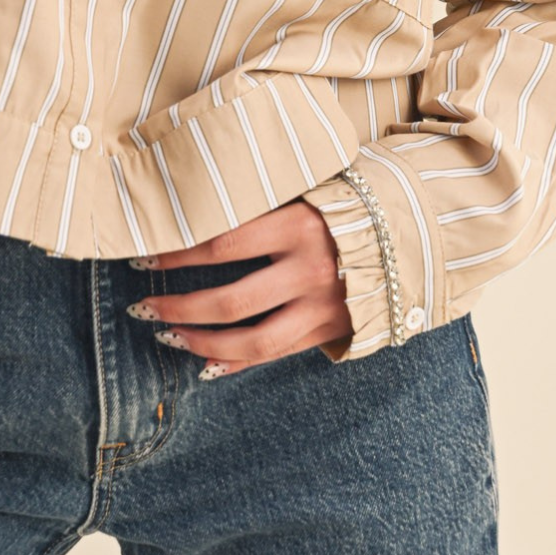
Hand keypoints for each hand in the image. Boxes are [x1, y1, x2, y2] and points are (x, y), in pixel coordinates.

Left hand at [128, 198, 351, 376]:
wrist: (412, 231)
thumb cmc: (345, 202)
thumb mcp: (307, 191)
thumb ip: (261, 205)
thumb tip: (195, 210)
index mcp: (300, 225)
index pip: (224, 243)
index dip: (178, 255)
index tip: (144, 258)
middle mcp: (311, 270)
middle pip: (231, 300)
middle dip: (179, 307)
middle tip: (143, 305)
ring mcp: (322, 306)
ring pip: (253, 340)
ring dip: (202, 341)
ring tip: (167, 335)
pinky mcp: (329, 330)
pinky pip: (275, 354)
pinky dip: (237, 361)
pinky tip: (205, 363)